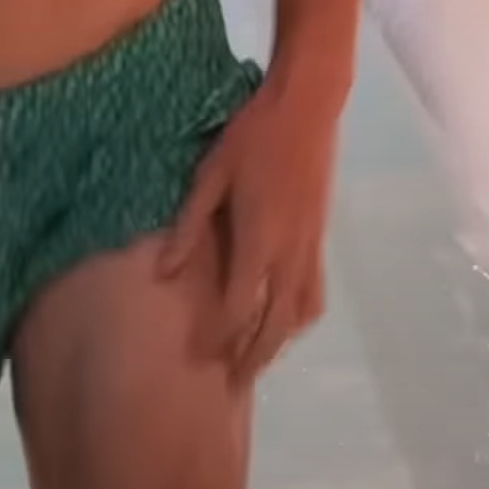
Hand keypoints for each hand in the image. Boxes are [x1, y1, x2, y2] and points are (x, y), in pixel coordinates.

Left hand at [156, 82, 337, 385]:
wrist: (307, 107)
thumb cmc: (251, 135)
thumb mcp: (210, 175)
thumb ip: (189, 226)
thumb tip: (166, 272)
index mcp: (258, 239)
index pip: (240, 306)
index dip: (221, 337)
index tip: (201, 357)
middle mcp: (290, 252)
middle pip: (277, 323)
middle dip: (255, 356)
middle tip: (232, 381)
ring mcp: (312, 246)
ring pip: (302, 312)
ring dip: (281, 340)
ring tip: (257, 355)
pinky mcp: (322, 235)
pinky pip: (314, 290)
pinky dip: (299, 314)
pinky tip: (284, 315)